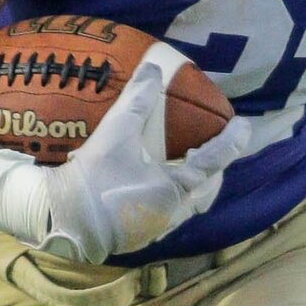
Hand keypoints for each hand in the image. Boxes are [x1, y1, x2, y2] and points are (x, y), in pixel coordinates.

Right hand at [0, 54, 252, 261]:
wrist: (62, 219)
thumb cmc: (93, 177)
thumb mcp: (115, 133)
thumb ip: (137, 100)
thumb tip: (153, 68)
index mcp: (175, 187)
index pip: (215, 160)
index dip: (232, 140)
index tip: (243, 125)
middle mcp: (174, 211)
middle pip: (207, 190)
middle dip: (214, 170)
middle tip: (209, 149)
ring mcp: (159, 227)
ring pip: (190, 207)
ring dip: (194, 187)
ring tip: (185, 168)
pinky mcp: (142, 236)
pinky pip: (169, 216)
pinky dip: (172, 199)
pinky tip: (155, 188)